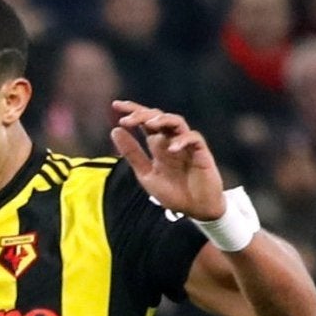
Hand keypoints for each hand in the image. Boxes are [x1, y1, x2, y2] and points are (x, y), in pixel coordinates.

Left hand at [110, 101, 226, 221]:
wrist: (196, 209)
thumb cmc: (173, 192)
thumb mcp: (146, 173)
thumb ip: (132, 154)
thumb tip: (114, 130)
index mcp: (157, 144)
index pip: (145, 122)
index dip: (133, 111)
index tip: (115, 105)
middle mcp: (171, 140)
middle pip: (158, 118)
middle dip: (143, 114)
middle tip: (127, 119)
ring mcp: (186, 145)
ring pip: (177, 122)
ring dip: (164, 120)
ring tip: (150, 123)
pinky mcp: (201, 152)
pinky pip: (193, 139)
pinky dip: (182, 141)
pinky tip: (171, 148)